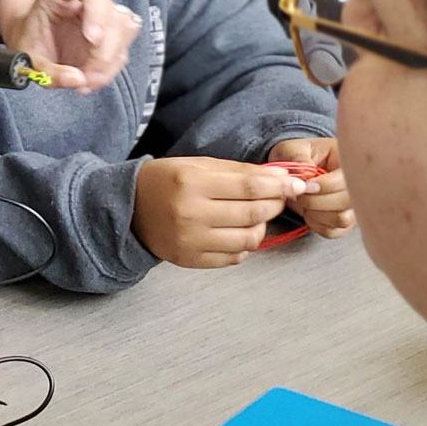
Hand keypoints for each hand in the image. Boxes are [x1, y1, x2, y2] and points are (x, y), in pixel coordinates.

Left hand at [0, 0, 139, 93]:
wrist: (31, 41)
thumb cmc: (29, 39)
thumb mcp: (28, 57)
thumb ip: (48, 71)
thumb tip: (77, 79)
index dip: (97, 8)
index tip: (91, 38)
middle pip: (112, 13)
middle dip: (103, 50)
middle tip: (86, 74)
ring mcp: (102, 14)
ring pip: (124, 29)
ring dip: (108, 61)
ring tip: (86, 78)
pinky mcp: (111, 33)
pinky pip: (122, 48)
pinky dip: (110, 68)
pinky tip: (91, 78)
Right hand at [131, 156, 302, 267]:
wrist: (129, 209)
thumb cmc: (166, 180)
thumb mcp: (198, 165)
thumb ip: (240, 171)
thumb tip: (281, 178)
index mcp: (191, 183)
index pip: (250, 187)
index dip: (280, 186)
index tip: (297, 183)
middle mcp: (190, 214)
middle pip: (253, 213)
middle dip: (276, 204)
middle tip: (279, 198)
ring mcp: (190, 241)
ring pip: (248, 239)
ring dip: (262, 226)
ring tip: (256, 216)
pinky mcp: (191, 260)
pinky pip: (234, 258)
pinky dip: (244, 245)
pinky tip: (236, 231)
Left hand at [265, 136, 352, 237]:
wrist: (293, 170)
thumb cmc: (296, 156)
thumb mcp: (293, 148)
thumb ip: (298, 157)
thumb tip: (305, 174)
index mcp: (347, 161)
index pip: (345, 180)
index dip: (323, 186)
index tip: (305, 185)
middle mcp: (356, 184)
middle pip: (346, 201)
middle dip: (315, 201)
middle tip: (299, 195)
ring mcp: (353, 204)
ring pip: (342, 219)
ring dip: (316, 214)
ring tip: (304, 202)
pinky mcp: (345, 221)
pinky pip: (334, 231)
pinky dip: (317, 224)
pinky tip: (308, 212)